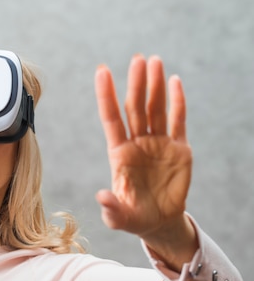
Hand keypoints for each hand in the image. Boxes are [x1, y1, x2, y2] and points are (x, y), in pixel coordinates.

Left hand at [94, 55, 191, 239]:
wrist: (158, 221)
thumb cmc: (133, 218)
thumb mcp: (119, 218)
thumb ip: (111, 207)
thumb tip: (101, 196)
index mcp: (120, 154)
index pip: (112, 119)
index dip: (107, 96)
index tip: (102, 72)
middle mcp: (137, 144)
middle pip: (135, 108)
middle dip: (136, 83)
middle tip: (137, 59)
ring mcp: (158, 144)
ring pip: (155, 109)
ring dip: (154, 85)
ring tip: (153, 61)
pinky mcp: (179, 148)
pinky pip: (178, 120)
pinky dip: (177, 101)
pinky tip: (173, 81)